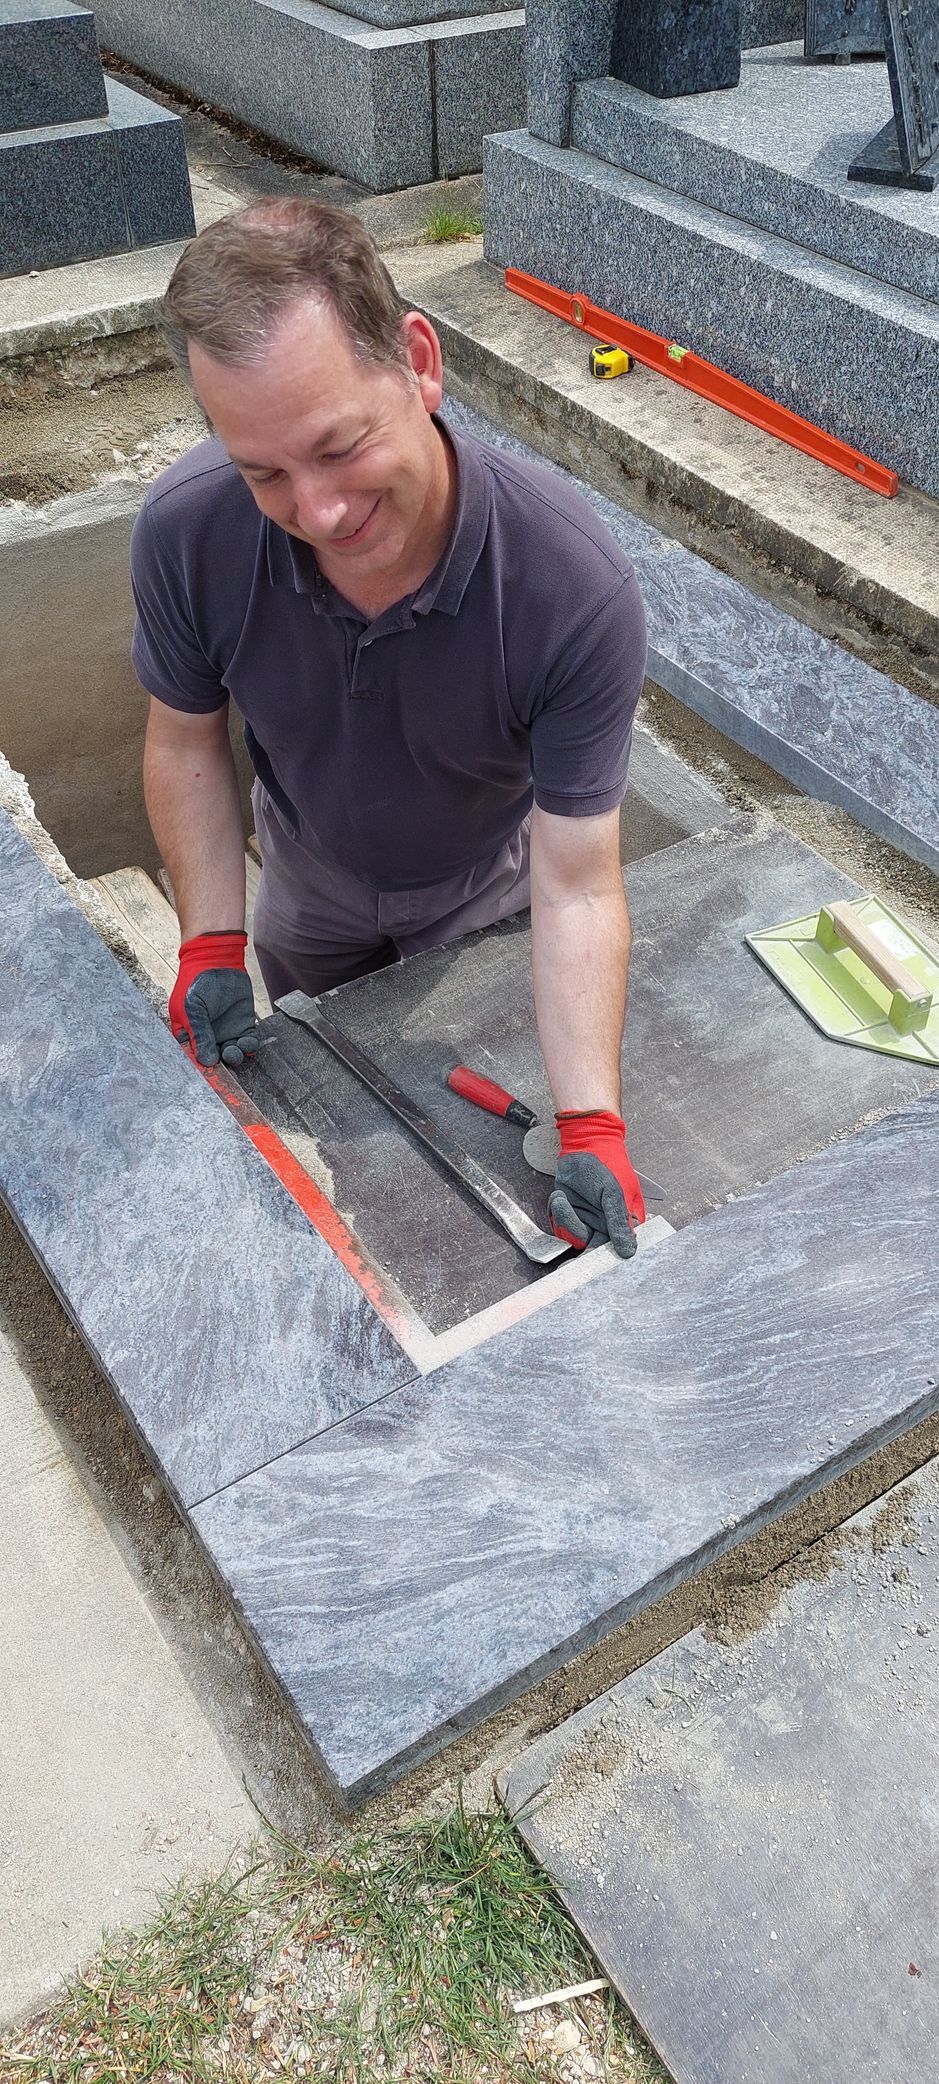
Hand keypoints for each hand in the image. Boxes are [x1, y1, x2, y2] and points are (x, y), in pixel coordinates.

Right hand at [169, 931, 258, 1067]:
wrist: (216, 960)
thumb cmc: (196, 983)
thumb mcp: (192, 1009)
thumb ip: (200, 1034)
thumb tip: (207, 1062)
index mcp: (189, 1035)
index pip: (193, 1057)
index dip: (199, 1069)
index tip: (206, 1076)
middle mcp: (208, 1037)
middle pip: (214, 1060)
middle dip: (220, 1067)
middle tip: (222, 1063)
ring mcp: (226, 1033)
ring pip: (231, 1054)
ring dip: (233, 1057)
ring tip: (232, 1051)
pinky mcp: (243, 1026)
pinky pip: (248, 1043)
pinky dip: (248, 1047)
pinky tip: (246, 1043)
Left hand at [548, 1109, 645, 1259]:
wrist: (584, 1143)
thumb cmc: (608, 1164)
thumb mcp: (615, 1193)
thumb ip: (619, 1223)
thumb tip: (628, 1252)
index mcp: (626, 1223)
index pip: (619, 1251)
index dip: (606, 1262)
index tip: (592, 1268)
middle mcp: (607, 1225)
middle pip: (593, 1251)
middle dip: (579, 1252)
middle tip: (567, 1266)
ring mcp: (587, 1220)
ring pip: (573, 1237)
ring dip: (565, 1219)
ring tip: (562, 1199)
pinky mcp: (570, 1213)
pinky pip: (560, 1225)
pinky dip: (557, 1212)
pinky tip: (560, 1197)